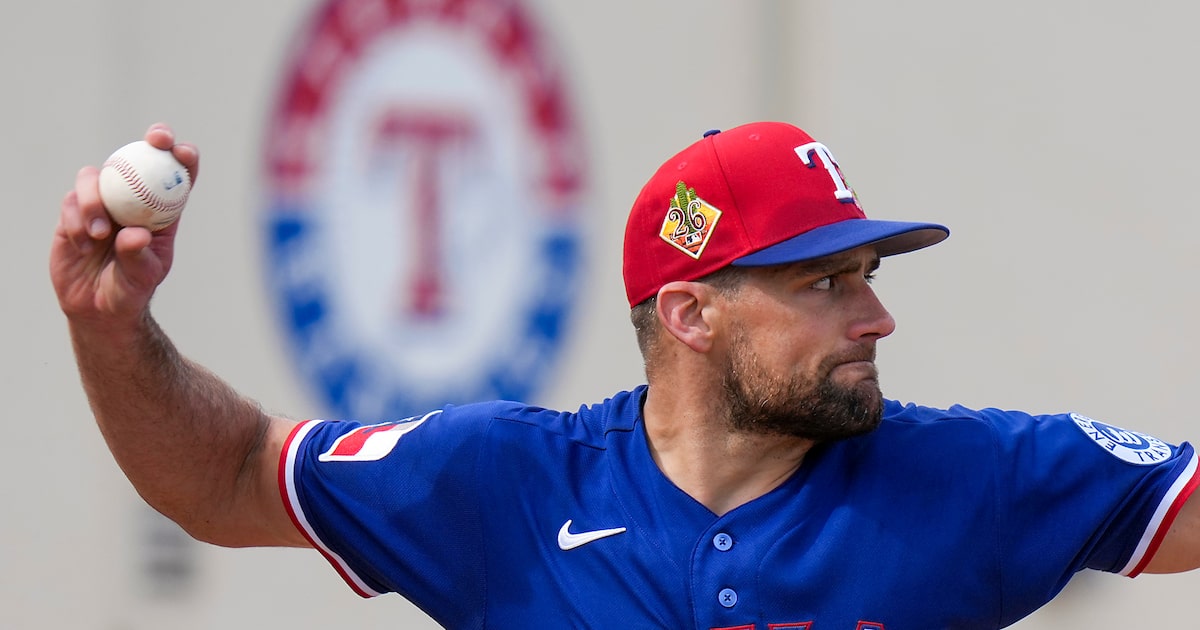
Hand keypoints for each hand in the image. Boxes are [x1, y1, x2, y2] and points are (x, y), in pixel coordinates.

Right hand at [50, 123, 199, 328]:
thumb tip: (135, 235)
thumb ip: (139, 256)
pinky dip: (77, 221)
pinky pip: (71, 202)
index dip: (182, 156)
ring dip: (96, 201)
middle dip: (150, 143)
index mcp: (162, 211)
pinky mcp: (73, 212)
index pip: (177, 176)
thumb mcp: (142, 278)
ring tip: (100, 235)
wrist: (97, 307)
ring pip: (96, 178)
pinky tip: (84, 244)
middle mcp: (132, 200)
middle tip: (154, 141)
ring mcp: (101, 203)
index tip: (181, 151)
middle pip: (140, 158)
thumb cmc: (131, 290)